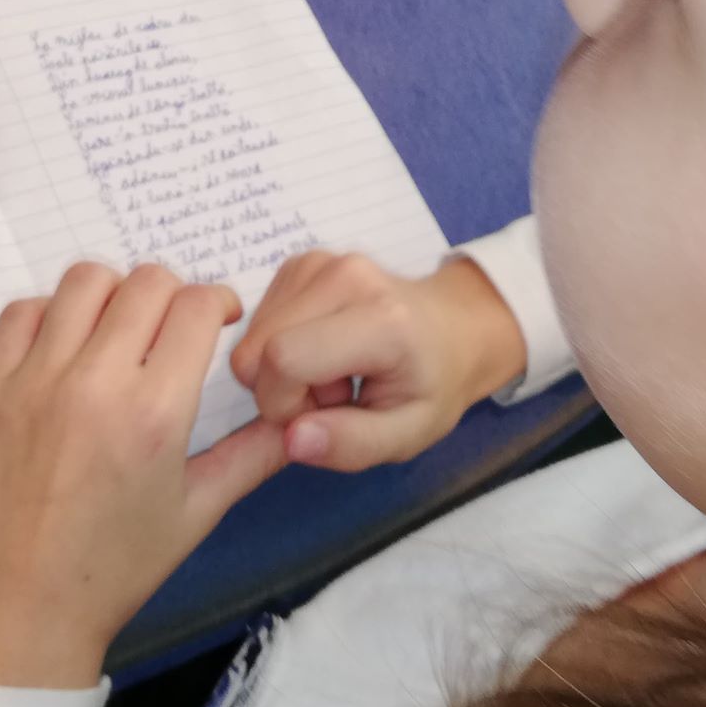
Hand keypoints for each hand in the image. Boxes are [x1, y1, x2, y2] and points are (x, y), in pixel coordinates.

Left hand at [0, 264, 286, 689]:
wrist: (23, 613)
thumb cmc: (116, 571)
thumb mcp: (197, 514)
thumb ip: (253, 456)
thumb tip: (297, 417)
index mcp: (155, 414)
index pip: (195, 306)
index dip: (217, 301)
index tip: (218, 318)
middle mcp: (95, 384)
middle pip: (146, 281)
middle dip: (174, 293)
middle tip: (173, 326)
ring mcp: (34, 381)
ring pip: (84, 281)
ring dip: (115, 291)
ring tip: (120, 327)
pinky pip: (22, 311)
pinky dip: (52, 311)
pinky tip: (67, 344)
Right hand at [229, 251, 525, 472]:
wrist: (453, 327)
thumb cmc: (434, 385)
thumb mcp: (409, 434)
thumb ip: (352, 445)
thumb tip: (292, 439)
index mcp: (380, 319)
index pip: (284, 359)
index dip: (284, 404)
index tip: (323, 417)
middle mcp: (344, 275)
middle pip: (257, 349)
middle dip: (281, 391)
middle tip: (335, 396)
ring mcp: (319, 261)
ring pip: (252, 337)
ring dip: (282, 370)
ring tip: (336, 373)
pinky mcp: (301, 262)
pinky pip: (260, 320)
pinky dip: (281, 346)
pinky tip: (324, 350)